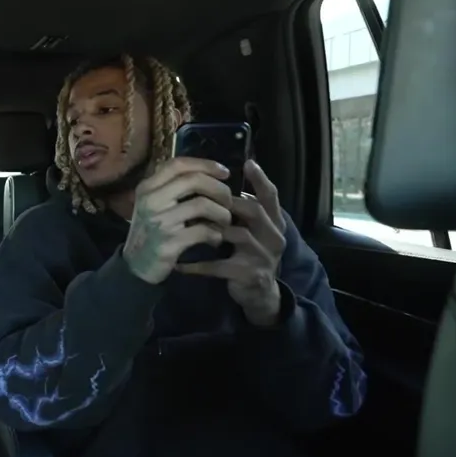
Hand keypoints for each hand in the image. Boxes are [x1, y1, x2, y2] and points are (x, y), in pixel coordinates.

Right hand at [122, 157, 234, 284]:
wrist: (136, 267)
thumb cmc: (150, 232)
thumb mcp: (154, 204)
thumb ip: (172, 188)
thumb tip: (208, 174)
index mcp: (147, 187)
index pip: (178, 164)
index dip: (205, 164)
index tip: (225, 172)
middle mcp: (151, 200)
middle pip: (193, 180)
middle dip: (219, 189)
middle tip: (229, 201)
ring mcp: (159, 222)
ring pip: (202, 205)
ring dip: (221, 213)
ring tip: (225, 221)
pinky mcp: (169, 243)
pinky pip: (202, 231)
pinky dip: (215, 234)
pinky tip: (216, 239)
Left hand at [178, 160, 286, 325]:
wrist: (259, 294)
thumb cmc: (249, 254)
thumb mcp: (252, 231)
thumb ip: (242, 210)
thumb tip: (219, 182)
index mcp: (275, 222)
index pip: (272, 195)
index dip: (260, 179)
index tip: (247, 162)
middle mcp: (274, 236)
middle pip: (254, 210)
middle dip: (227, 202)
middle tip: (201, 197)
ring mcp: (264, 256)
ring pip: (237, 234)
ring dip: (211, 228)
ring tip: (188, 224)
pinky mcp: (249, 274)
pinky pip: (219, 265)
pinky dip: (198, 264)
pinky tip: (180, 264)